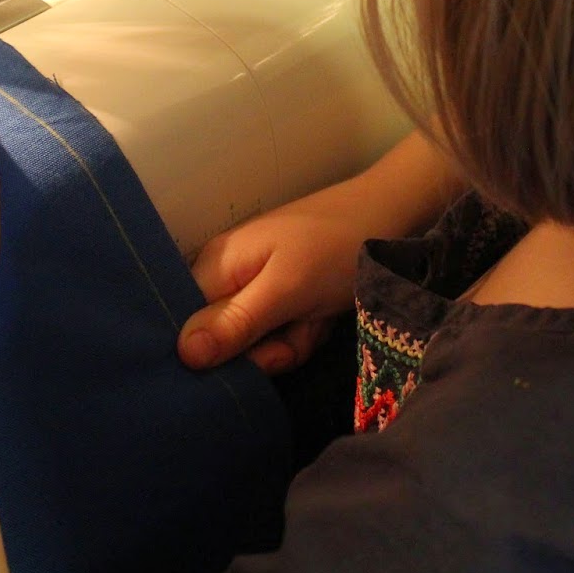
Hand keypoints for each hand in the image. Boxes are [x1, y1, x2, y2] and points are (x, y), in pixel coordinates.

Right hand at [177, 184, 371, 374]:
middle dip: (264, 349)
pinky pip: (279, 335)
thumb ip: (235, 322)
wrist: (391, 217)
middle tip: (296, 332)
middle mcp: (227, 276)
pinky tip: (322, 318)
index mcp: (216, 265)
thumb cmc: (336, 246)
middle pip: (224, 342)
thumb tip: (182, 353)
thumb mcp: (286, 289)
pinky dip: (304, 334)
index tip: (253, 355)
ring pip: (256, 344)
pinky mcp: (282, 299)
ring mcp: (256, 288)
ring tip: (316, 318)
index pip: (186, 327)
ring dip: (290, 342)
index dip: (213, 352)